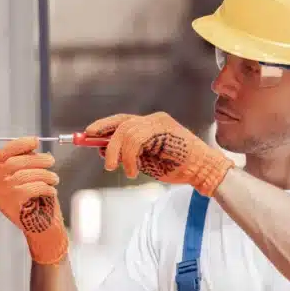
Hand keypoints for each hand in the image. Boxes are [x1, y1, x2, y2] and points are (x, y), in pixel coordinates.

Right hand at [0, 137, 67, 264]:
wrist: (42, 232)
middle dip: (36, 159)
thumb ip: (26, 165)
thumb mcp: (28, 181)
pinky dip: (46, 187)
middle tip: (50, 161)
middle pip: (13, 163)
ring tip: (54, 178)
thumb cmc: (37, 206)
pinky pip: (32, 188)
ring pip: (25, 174)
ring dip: (45, 174)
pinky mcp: (15, 205)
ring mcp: (4, 197)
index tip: (34, 141)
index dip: (19, 145)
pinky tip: (51, 191)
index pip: (2, 155)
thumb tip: (33, 147)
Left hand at [84, 112, 234, 195]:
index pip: (121, 120)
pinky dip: (130, 157)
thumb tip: (101, 151)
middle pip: (121, 124)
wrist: (202, 170)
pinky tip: (133, 170)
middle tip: (106, 163)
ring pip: (127, 132)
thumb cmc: (177, 167)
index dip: (103, 126)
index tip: (87, 134)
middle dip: (107, 143)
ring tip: (127, 171)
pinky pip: (136, 140)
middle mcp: (153, 119)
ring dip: (120, 154)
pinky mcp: (163, 129)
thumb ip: (127, 153)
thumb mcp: (146, 160)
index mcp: (149, 124)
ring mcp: (159, 122)